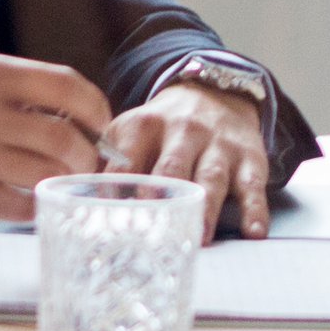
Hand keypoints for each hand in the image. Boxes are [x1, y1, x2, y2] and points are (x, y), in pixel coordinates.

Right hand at [0, 52, 112, 221]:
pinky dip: (36, 205)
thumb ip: (11, 89)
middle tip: (89, 163)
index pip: (66, 85)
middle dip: (89, 155)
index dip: (95, 108)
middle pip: (66, 137)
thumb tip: (69, 113)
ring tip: (64, 182)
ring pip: (48, 173)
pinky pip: (21, 205)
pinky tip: (32, 200)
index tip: (100, 123)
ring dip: (66, 181)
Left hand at [98, 80, 275, 235]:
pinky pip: (253, 186)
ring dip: (206, 208)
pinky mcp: (249, 157)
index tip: (111, 219)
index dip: (117, 190)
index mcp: (144, 126)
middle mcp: (183, 130)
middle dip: (164, 197)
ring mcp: (218, 144)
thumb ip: (106, 163)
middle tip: (156, 231)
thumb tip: (74, 200)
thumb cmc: (163, 130)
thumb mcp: (130, 132)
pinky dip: (255, 210)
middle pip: (172, 167)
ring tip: (202, 237)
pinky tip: (253, 232)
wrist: (216, 93)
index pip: (127, 160)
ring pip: (211, 177)